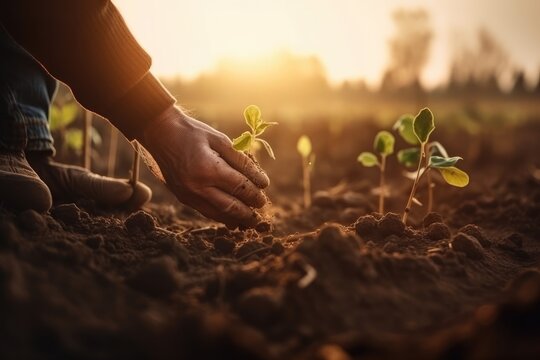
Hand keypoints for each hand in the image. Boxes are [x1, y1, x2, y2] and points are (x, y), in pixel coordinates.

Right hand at [140, 106, 268, 227]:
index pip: (240, 186)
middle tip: (262, 211)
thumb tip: (260, 180)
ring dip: (237, 218)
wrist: (160, 134)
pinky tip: (232, 218)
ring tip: (250, 220)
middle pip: (232, 206)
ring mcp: (189, 195)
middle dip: (250, 211)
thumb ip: (240, 159)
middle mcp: (198, 187)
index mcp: (208, 169)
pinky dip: (222, 216)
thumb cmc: (193, 133)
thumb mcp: (220, 139)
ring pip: (219, 214)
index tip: (265, 187)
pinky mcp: (183, 198)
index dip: (256, 190)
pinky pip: (206, 212)